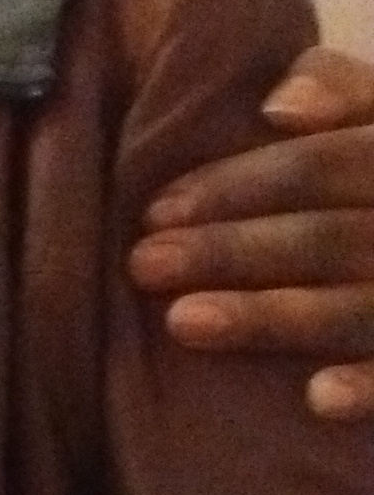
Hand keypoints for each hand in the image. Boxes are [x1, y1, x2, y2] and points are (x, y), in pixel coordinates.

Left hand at [128, 48, 373, 416]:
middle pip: (331, 235)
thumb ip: (348, 95)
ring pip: (361, 307)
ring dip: (274, 316)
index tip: (157, 210)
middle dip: (233, 250)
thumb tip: (278, 106)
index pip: (323, 164)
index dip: (238, 184)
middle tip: (144, 265)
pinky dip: (372, 384)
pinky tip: (315, 399)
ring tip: (184, 321)